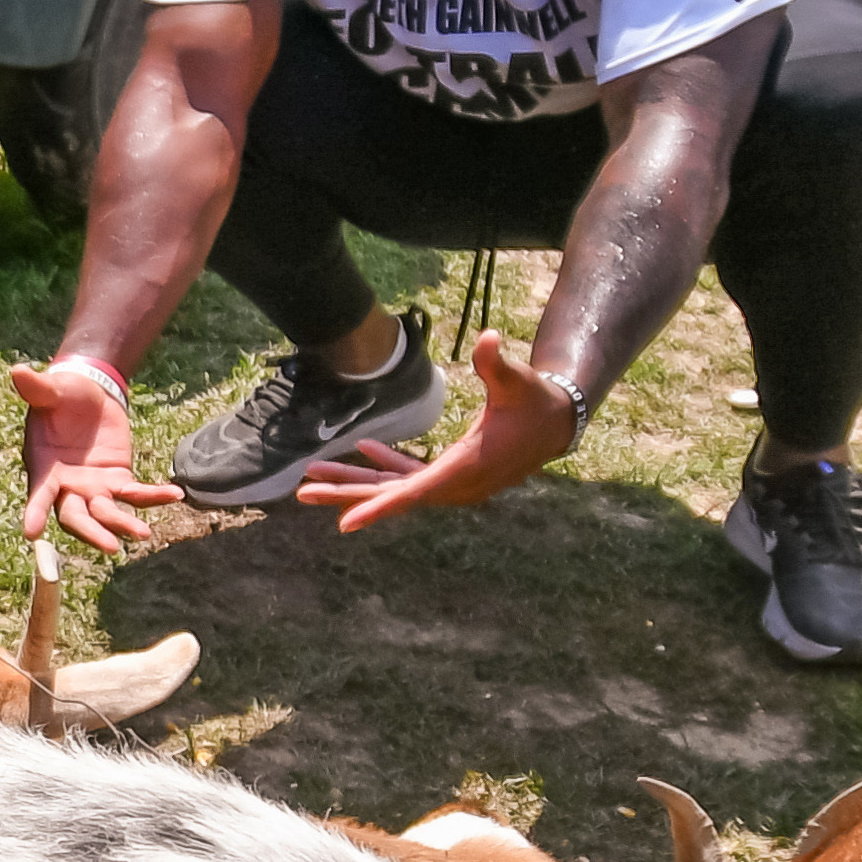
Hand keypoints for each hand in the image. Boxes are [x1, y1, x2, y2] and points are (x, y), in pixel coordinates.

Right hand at [13, 358, 184, 555]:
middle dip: (92, 532)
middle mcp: (67, 485)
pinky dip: (154, 496)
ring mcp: (94, 487)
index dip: (34, 511)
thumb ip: (38, 388)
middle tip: (110, 546)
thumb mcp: (51, 390)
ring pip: (108, 512)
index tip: (30, 533)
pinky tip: (175, 495)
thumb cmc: (62, 393)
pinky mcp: (118, 480)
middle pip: (76, 516)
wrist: (88, 393)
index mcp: (44, 468)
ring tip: (144, 533)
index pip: (38, 493)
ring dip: (124, 524)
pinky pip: (136, 493)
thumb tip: (17, 371)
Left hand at [295, 333, 577, 534]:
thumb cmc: (537, 400)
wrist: (558, 422)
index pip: (415, 491)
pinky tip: (364, 449)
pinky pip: (413, 475)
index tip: (344, 522)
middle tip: (303, 490)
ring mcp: (454, 482)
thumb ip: (497, 364)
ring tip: (315, 473)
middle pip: (394, 494)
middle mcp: (456, 484)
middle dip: (348, 492)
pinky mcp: (454, 473)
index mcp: (467, 468)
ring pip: (397, 487)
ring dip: (358, 480)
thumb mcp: (518, 381)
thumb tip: (487, 339)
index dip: (378, 506)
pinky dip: (388, 465)